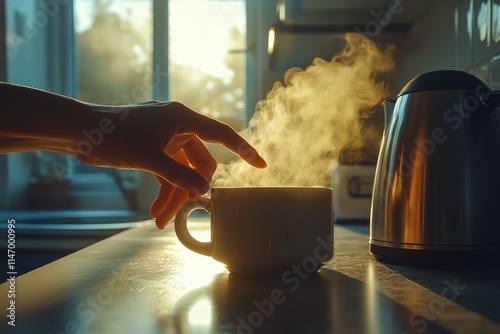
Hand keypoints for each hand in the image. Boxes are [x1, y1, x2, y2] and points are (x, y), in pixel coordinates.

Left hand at [75, 101, 265, 228]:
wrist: (80, 132)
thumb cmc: (113, 135)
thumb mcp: (149, 158)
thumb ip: (178, 175)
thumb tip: (202, 192)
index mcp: (182, 119)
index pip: (222, 134)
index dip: (244, 149)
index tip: (261, 165)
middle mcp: (178, 127)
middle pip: (198, 163)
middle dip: (188, 190)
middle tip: (176, 215)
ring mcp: (166, 139)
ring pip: (181, 171)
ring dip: (173, 195)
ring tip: (159, 219)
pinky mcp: (154, 149)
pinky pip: (168, 172)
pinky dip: (164, 189)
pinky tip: (155, 209)